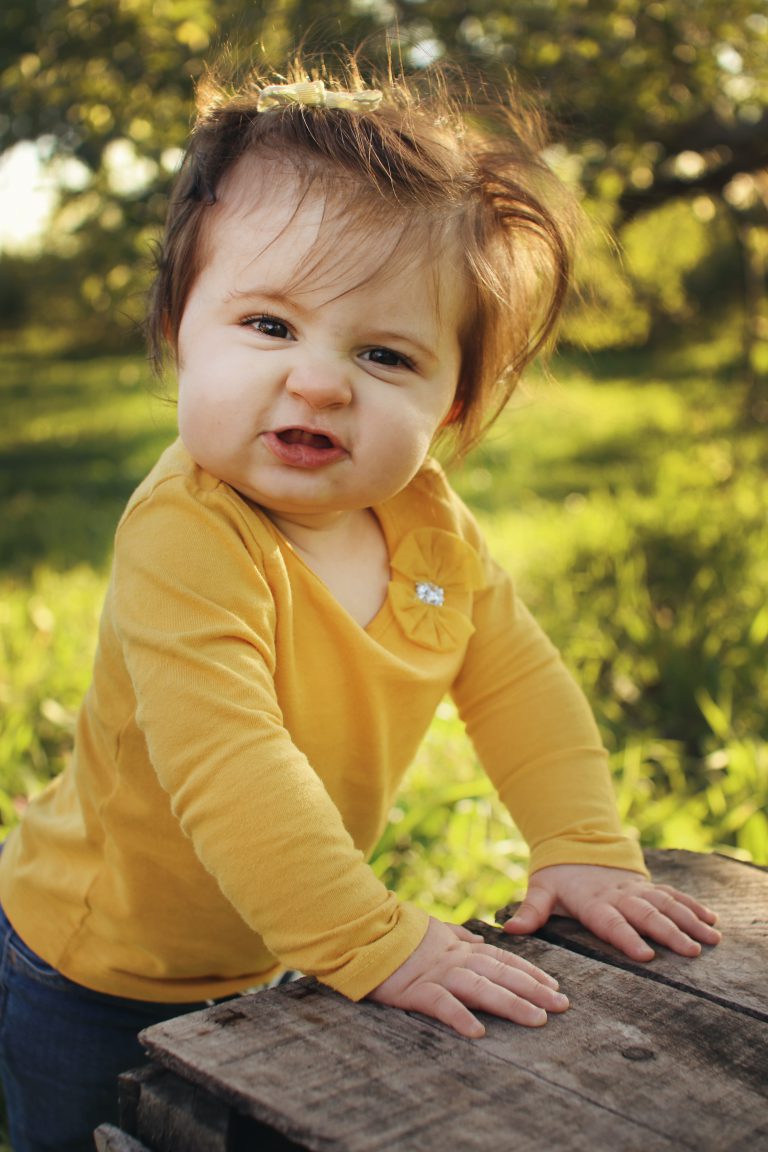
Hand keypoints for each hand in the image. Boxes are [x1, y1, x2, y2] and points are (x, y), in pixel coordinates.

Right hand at [368, 916, 568, 1038]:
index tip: (555, 987)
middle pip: (501, 974)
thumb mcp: (433, 929)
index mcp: (460, 948)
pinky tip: (479, 1032)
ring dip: (511, 1003)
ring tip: (537, 1020)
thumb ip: (457, 936)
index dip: (531, 973)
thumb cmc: (398, 933)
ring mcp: (437, 974)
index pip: (503, 960)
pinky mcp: (415, 990)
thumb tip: (478, 940)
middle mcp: (455, 959)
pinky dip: (460, 1017)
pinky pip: (441, 1005)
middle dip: (534, 990)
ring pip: (481, 988)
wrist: (363, 929)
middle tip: (562, 1006)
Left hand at [502, 864, 721, 961]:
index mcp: (593, 901)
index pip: (611, 922)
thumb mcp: (540, 889)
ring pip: (666, 904)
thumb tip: (510, 930)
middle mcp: (618, 895)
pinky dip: (692, 906)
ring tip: (711, 939)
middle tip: (691, 951)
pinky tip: (712, 920)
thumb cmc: (557, 877)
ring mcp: (635, 890)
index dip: (627, 937)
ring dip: (689, 920)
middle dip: (670, 932)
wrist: (575, 844)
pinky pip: (673, 895)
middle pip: (646, 914)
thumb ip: (530, 911)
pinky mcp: (646, 887)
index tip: (646, 955)